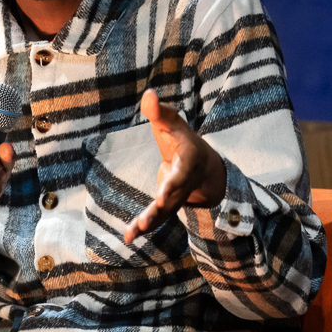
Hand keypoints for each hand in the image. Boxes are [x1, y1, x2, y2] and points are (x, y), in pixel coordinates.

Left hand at [124, 89, 227, 242]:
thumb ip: (159, 112)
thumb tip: (148, 94)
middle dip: (160, 210)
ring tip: (133, 233)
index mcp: (189, 162)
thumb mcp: (173, 123)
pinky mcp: (168, 206)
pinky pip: (157, 220)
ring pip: (165, 213)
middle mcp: (185, 183)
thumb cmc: (184, 140)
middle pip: (173, 199)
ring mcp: (178, 197)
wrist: (204, 167)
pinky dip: (143, 229)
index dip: (173, 185)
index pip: (182, 175)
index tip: (161, 196)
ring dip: (150, 223)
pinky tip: (128, 238)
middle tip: (147, 219)